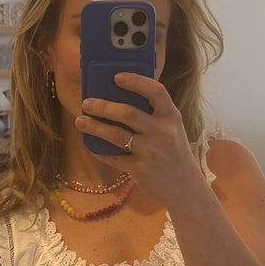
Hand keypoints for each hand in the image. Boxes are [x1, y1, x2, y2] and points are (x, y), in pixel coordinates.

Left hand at [75, 74, 203, 208]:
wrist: (185, 188)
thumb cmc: (175, 153)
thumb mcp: (173, 129)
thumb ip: (155, 114)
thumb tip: (123, 95)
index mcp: (172, 117)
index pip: (156, 91)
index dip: (136, 81)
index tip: (116, 77)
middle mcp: (162, 132)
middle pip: (128, 113)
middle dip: (103, 106)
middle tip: (87, 103)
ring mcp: (150, 152)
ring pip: (116, 135)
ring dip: (94, 127)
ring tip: (80, 120)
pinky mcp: (139, 170)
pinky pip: (113, 157)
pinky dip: (99, 150)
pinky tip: (90, 144)